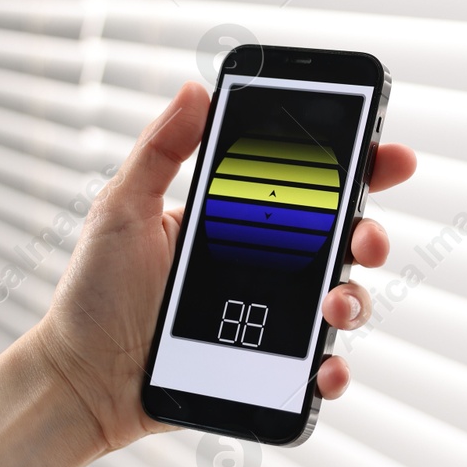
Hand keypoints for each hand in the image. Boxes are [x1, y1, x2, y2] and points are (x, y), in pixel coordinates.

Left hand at [31, 81, 416, 455]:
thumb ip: (161, 150)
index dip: (357, 168)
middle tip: (362, 235)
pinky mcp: (268, 367)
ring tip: (334, 304)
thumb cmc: (94, 293)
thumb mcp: (122, 209)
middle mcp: (266, 267)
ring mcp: (271, 319)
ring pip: (341, 301)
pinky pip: (316, 366)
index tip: (385, 153)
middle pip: (341, 242)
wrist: (81, 377)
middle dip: (370, 231)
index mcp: (239, 222)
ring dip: (355, 298)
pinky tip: (323, 367)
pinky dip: (332, 369)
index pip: (309, 186)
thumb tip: (195, 90)